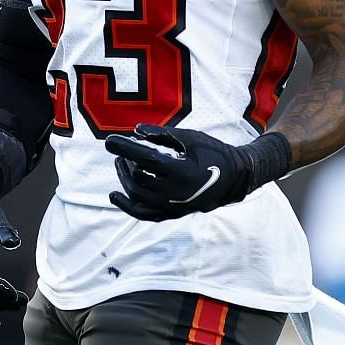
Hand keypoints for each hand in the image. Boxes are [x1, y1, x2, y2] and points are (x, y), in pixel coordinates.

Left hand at [105, 124, 290, 220]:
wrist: (235, 177)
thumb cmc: (213, 153)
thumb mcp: (191, 138)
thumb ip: (163, 134)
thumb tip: (136, 130)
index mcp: (182, 172)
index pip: (145, 159)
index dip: (125, 148)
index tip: (109, 141)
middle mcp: (176, 194)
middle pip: (139, 178)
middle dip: (126, 161)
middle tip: (121, 150)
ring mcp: (174, 207)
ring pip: (138, 196)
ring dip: (125, 179)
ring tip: (120, 163)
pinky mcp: (173, 213)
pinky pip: (145, 214)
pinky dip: (128, 206)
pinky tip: (114, 195)